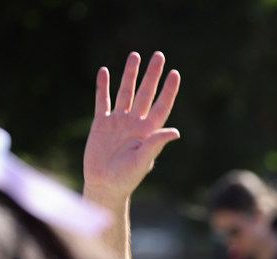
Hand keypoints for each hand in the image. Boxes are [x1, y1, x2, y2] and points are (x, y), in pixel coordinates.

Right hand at [83, 51, 180, 206]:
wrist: (104, 184)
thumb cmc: (126, 178)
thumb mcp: (143, 160)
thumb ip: (156, 144)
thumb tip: (175, 132)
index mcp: (148, 131)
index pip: (161, 105)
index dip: (168, 90)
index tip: (175, 73)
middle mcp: (135, 123)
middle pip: (145, 93)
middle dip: (151, 75)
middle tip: (158, 55)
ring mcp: (118, 122)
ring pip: (125, 92)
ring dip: (130, 74)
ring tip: (135, 55)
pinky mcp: (101, 123)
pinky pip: (103, 101)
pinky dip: (103, 86)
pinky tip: (105, 71)